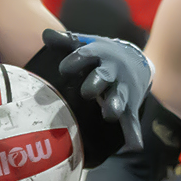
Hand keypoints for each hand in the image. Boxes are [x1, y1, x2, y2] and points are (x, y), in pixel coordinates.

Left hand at [42, 29, 151, 149]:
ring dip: (115, 106)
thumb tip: (44, 35)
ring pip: (119, 97)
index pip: (85, 55)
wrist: (135, 59)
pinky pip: (131, 120)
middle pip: (103, 76)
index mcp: (98, 54)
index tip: (63, 70)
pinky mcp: (129, 105)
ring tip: (109, 115)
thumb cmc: (101, 54)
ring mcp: (121, 89)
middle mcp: (111, 71)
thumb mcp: (86, 43)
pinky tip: (135, 145)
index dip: (74, 62)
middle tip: (86, 93)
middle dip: (96, 84)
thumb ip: (65, 41)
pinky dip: (133, 133)